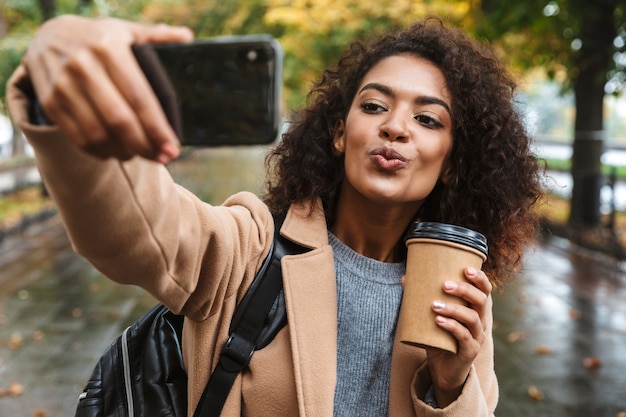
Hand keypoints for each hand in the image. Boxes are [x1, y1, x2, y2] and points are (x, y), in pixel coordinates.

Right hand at [23, 15, 193, 162]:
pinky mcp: (50, 102)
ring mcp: (63, 85)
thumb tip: (188, 37)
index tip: (173, 147)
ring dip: (123, 152)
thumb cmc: (97, 39)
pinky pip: (78, 138)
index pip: (140, 97)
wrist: (43, 37)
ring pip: (98, 134)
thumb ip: (156, 36)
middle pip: (120, 120)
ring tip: (139, 155)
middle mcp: (84, 66)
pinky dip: (100, 152)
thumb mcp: (125, 31)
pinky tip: (115, 152)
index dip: (158, 128)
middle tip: (161, 157)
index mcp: (109, 48)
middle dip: (145, 146)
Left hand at [426, 267, 492, 406]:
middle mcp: (479, 322)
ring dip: (453, 309)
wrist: (442, 370)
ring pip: (472, 318)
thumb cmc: (438, 339)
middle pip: (481, 301)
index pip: (484, 290)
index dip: (479, 278)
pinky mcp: (470, 351)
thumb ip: (421, 299)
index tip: (466, 268)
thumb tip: (405, 278)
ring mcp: (477, 337)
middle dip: (464, 290)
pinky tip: (438, 321)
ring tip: (434, 305)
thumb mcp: (430, 317)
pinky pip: (464, 337)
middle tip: (445, 285)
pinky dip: (451, 326)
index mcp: (473, 310)